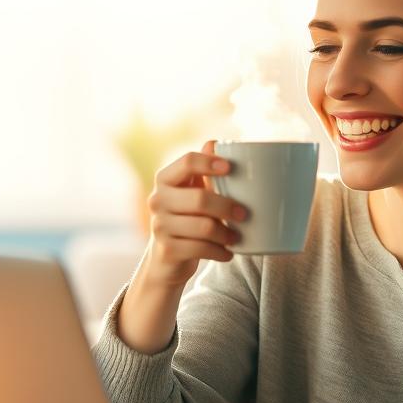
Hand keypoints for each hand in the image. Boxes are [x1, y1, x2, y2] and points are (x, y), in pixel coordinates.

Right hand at [143, 140, 249, 289]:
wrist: (165, 259)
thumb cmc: (186, 218)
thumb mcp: (192, 192)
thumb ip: (204, 170)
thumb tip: (215, 143)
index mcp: (165, 179)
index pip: (187, 162)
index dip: (210, 163)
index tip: (230, 168)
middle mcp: (157, 200)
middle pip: (200, 198)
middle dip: (227, 207)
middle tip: (244, 214)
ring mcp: (159, 226)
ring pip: (204, 227)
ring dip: (227, 234)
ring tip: (237, 238)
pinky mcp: (167, 250)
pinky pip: (201, 249)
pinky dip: (220, 252)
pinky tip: (228, 253)